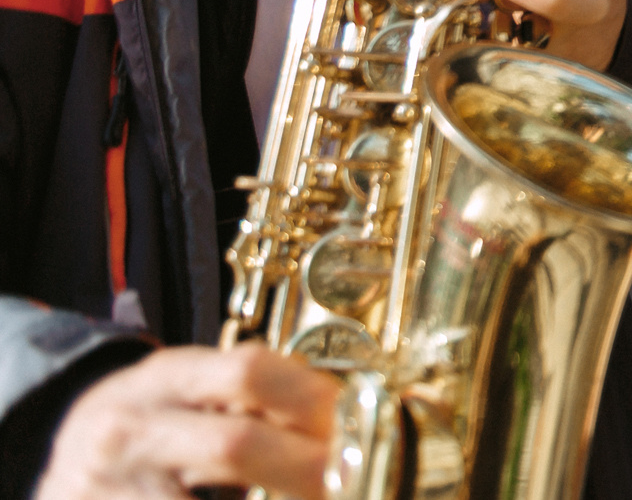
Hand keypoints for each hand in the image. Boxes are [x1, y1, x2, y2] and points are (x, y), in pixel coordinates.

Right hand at [35, 345, 337, 499]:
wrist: (54, 470)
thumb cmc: (141, 431)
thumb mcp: (182, 395)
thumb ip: (243, 397)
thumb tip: (338, 415)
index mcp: (163, 378)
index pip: (247, 370)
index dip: (311, 399)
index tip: (351, 425)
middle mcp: (130, 428)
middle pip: (234, 443)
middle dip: (304, 468)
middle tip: (342, 480)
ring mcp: (109, 484)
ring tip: (314, 498)